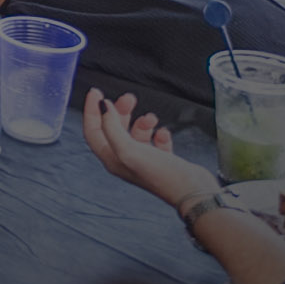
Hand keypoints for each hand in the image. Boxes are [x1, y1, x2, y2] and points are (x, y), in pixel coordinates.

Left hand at [81, 88, 218, 209]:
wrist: (193, 191)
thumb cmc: (160, 174)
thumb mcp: (129, 149)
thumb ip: (111, 127)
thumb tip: (102, 106)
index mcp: (112, 159)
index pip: (93, 131)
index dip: (91, 111)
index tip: (96, 92)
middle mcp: (125, 160)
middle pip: (114, 129)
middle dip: (120, 111)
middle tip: (129, 98)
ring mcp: (144, 160)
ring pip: (136, 133)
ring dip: (142, 122)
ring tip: (151, 118)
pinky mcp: (162, 160)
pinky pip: (156, 140)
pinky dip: (159, 133)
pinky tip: (163, 134)